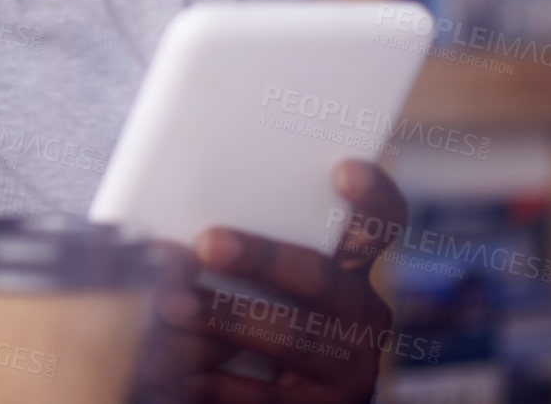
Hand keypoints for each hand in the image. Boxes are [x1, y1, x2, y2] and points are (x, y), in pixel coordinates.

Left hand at [131, 160, 407, 402]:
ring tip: (171, 306)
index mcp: (352, 268)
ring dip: (225, 318)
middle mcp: (361, 314)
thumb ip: (249, 243)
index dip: (371, 195)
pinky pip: (264, 395)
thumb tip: (183, 224)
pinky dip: (218, 380)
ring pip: (289, 335)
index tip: (344, 169)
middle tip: (208, 242)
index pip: (379, 223)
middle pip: (320, 276)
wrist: (291, 396)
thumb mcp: (269, 278)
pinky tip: (178, 368)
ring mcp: (346, 366)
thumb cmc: (260, 314)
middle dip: (262, 257)